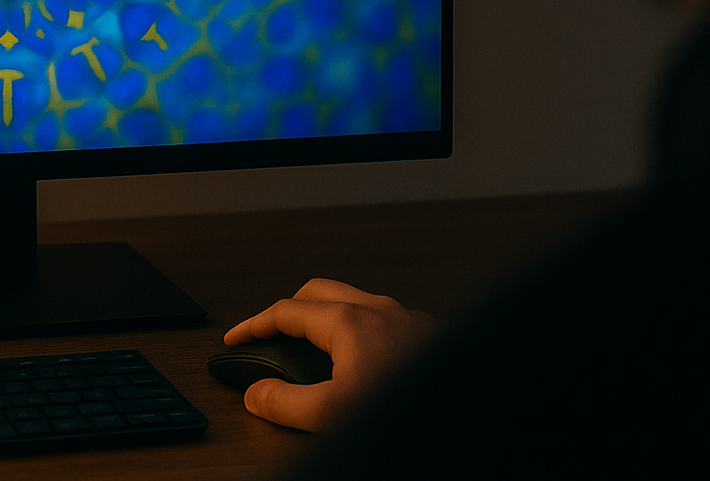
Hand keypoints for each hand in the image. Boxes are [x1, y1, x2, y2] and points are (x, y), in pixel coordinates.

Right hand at [223, 278, 433, 431]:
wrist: (473, 416)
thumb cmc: (412, 414)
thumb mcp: (333, 416)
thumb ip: (286, 404)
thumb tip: (257, 395)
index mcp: (349, 321)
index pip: (285, 311)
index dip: (253, 326)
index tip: (236, 339)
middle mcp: (378, 309)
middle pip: (318, 292)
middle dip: (288, 309)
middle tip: (270, 332)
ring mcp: (407, 319)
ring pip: (354, 300)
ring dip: (326, 314)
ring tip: (315, 342)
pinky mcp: (429, 335)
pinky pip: (384, 317)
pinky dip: (359, 326)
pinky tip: (366, 356)